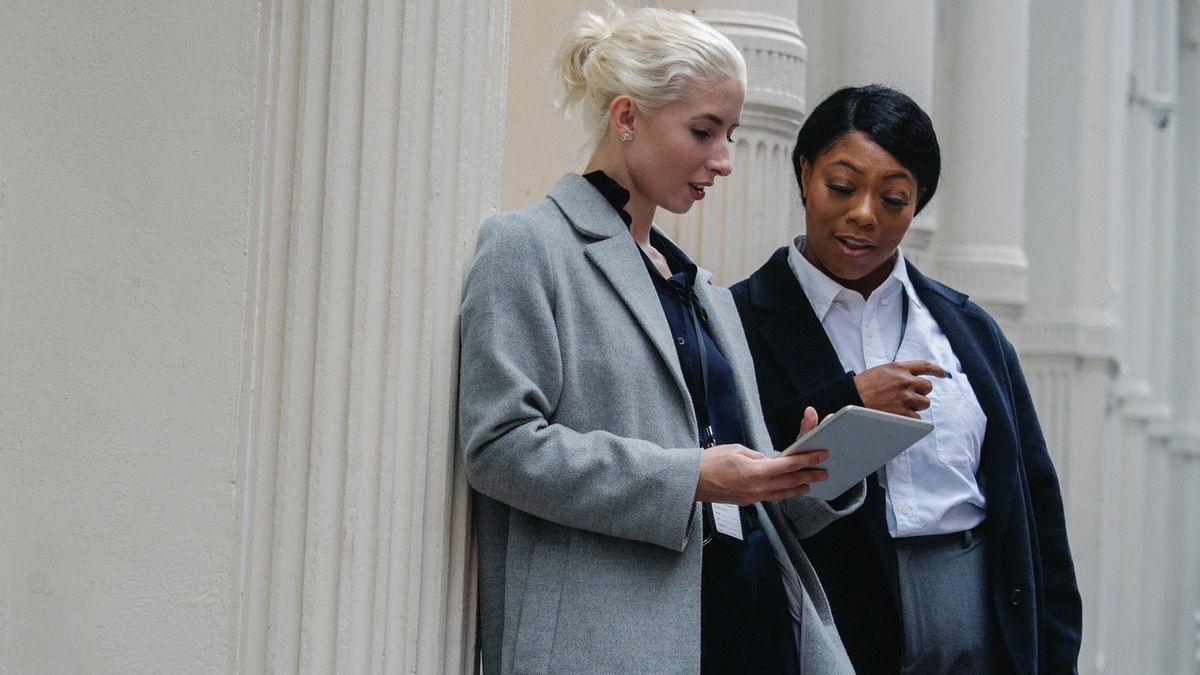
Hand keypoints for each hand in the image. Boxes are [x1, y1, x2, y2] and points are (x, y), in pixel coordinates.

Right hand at [694, 407, 828, 504]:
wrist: (691, 482)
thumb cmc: (709, 462)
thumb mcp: (736, 450)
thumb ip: (756, 456)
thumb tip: (767, 461)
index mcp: (756, 471)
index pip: (788, 465)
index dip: (807, 460)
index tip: (821, 455)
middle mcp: (757, 487)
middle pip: (790, 482)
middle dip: (809, 476)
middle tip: (823, 473)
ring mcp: (752, 497)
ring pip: (782, 494)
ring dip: (798, 489)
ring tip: (809, 486)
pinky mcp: (746, 501)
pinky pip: (769, 498)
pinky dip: (782, 494)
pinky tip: (786, 491)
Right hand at [853, 360, 946, 417]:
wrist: (851, 397)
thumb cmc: (864, 385)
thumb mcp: (883, 370)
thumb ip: (900, 372)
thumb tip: (914, 377)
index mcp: (900, 368)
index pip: (925, 366)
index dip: (937, 370)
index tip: (943, 374)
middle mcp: (905, 381)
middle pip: (927, 386)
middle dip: (921, 392)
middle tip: (910, 395)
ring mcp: (904, 397)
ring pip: (924, 402)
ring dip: (916, 405)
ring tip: (901, 405)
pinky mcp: (902, 412)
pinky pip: (917, 417)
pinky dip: (910, 417)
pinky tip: (899, 414)